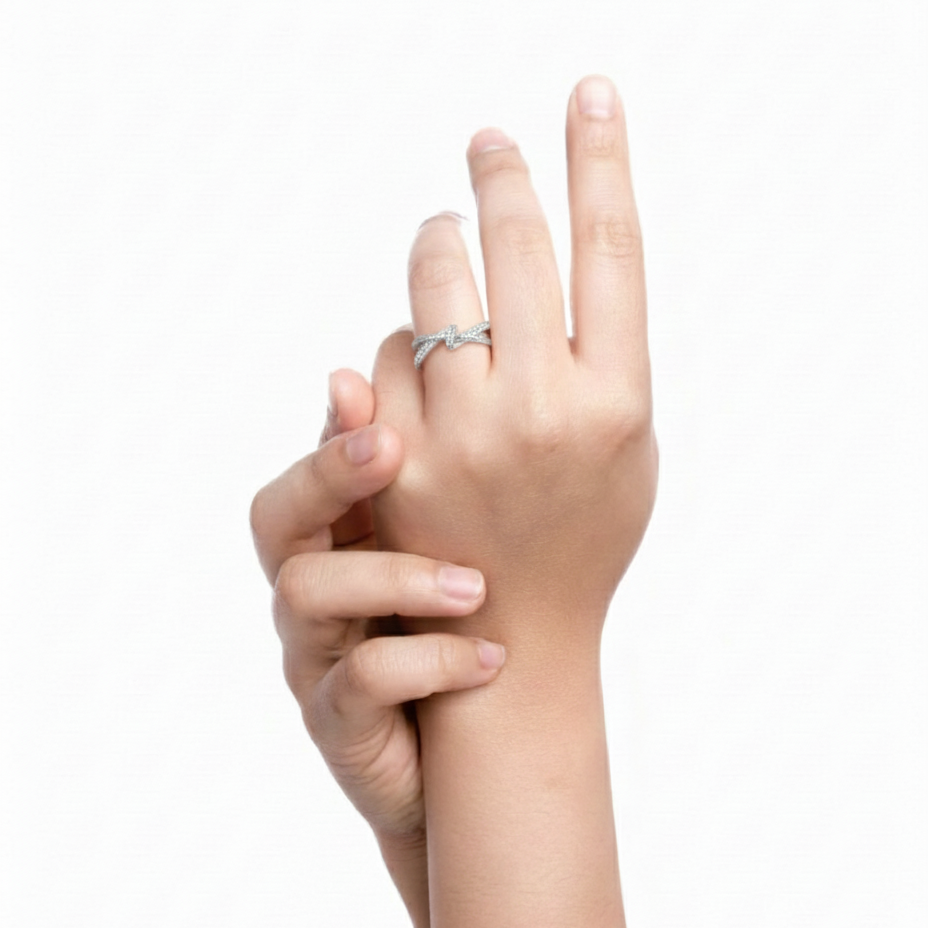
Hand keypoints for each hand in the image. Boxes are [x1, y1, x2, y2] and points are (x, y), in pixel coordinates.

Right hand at [249, 369, 506, 923]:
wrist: (466, 752)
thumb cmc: (451, 632)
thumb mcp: (440, 556)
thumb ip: (422, 484)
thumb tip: (385, 385)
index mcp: (334, 541)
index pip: (309, 472)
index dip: (336, 438)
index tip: (390, 419)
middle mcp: (308, 589)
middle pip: (275, 517)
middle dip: (328, 475)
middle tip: (395, 452)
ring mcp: (313, 655)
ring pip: (307, 591)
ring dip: (397, 575)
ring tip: (476, 587)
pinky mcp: (337, 722)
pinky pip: (361, 680)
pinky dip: (430, 660)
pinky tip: (490, 659)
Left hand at [370, 75, 656, 656]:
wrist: (517, 631)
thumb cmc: (583, 530)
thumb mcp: (629, 447)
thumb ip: (602, 355)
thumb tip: (555, 256)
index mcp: (617, 402)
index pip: (612, 248)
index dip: (600, 159)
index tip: (587, 99)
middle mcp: (542, 411)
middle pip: (516, 245)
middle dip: (502, 175)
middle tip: (489, 142)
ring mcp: (463, 436)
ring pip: (434, 285)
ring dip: (437, 243)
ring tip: (445, 236)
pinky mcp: (397, 461)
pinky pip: (383, 355)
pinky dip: (401, 344)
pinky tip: (420, 361)